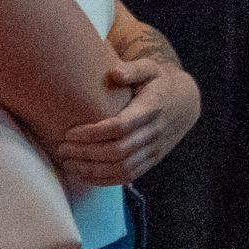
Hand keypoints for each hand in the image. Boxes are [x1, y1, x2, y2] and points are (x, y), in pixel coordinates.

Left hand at [46, 57, 200, 188]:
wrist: (185, 103)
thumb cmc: (158, 84)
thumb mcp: (150, 69)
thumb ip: (133, 69)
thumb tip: (114, 74)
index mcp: (154, 107)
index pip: (121, 126)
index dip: (93, 133)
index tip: (69, 132)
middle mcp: (156, 132)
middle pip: (118, 151)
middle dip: (86, 153)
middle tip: (62, 149)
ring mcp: (155, 149)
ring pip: (121, 168)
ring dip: (91, 169)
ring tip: (68, 163)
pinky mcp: (152, 161)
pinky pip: (127, 177)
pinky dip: (103, 180)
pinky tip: (83, 174)